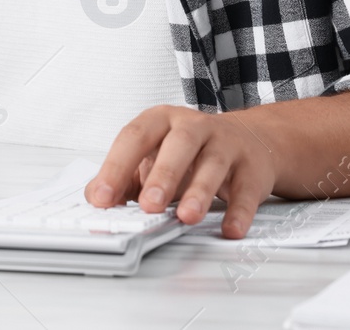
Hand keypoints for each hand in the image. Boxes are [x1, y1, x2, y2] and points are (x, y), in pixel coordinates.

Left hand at [84, 105, 278, 238]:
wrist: (248, 140)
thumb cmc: (190, 151)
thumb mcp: (152, 155)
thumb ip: (124, 177)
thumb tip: (97, 199)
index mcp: (160, 121)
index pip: (134, 138)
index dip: (116, 167)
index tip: (102, 197)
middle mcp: (194, 127)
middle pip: (178, 145)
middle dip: (162, 175)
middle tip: (148, 205)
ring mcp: (226, 145)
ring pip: (213, 164)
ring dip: (199, 192)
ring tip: (186, 216)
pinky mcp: (252, 169)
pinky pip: (246, 191)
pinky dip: (239, 212)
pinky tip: (229, 229)